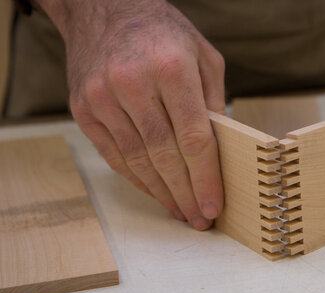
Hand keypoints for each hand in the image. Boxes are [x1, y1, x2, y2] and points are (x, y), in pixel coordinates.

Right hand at [38, 0, 225, 228]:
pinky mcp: (84, 108)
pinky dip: (136, 179)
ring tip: (181, 212)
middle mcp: (134, 84)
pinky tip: (155, 192)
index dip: (206, 178)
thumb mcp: (203, 54)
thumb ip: (213, 100)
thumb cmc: (161, 31)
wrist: (103, 8)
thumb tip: (220, 147)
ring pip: (137, 161)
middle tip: (199, 218)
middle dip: (186, 194)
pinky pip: (113, 155)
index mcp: (171, 69)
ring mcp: (103, 97)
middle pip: (165, 156)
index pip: (194, 138)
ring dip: (162, 193)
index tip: (214, 205)